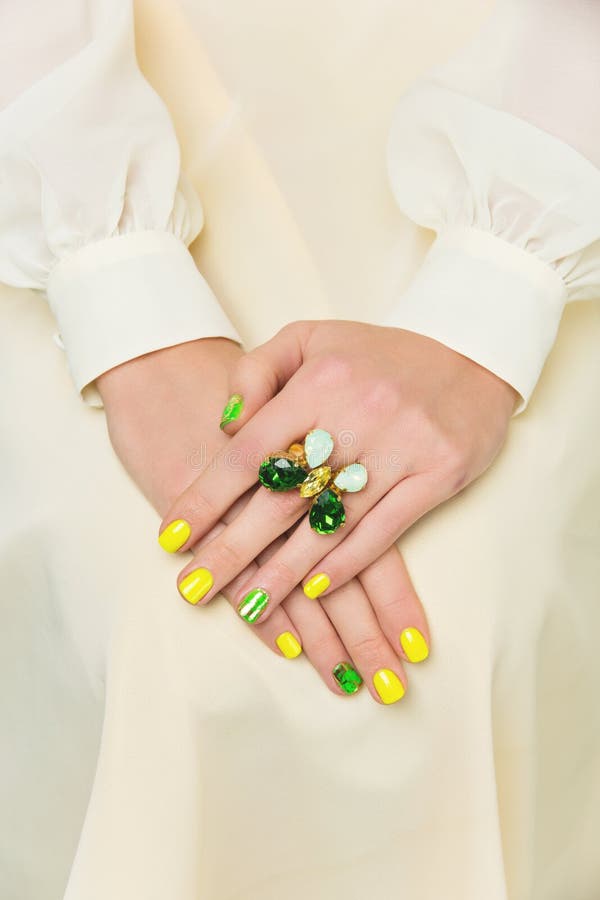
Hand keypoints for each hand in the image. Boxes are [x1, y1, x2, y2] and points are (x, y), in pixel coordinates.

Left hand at [160, 321, 516, 628]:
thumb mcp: (309, 338)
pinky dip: (349, 563)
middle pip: (281, 496)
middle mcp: (356, 415)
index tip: (171, 539)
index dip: (205, 498)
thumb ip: (257, 372)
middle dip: (232, 548)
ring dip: (285, 571)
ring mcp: (399, 448)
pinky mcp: (437, 473)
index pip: (247, 452)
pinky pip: (385, 529)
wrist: (469, 349)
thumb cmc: (377, 353)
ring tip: (248, 604)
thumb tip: (224, 423)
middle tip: (194, 588)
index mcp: (317, 381)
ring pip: (330, 522)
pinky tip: (316, 590)